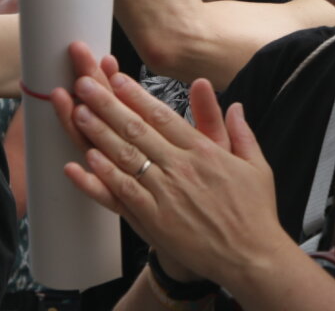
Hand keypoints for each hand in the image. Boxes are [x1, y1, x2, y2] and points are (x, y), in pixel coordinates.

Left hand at [61, 68, 285, 286]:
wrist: (249, 255)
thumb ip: (242, 132)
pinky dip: (104, 175)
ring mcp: (165, 193)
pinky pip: (124, 192)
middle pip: (138, 130)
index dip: (137, 97)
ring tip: (79, 113)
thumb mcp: (256, 165)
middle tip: (87, 85)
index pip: (164, 117)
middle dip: (109, 105)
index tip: (118, 80)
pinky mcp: (154, 220)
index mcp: (204, 152)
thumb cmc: (254, 211)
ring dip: (99, 133)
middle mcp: (181, 168)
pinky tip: (86, 160)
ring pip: (125, 157)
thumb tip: (236, 105)